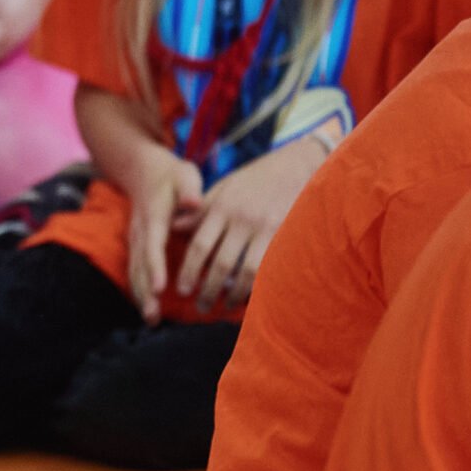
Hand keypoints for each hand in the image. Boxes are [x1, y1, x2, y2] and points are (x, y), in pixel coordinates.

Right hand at [122, 152, 205, 325]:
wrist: (143, 171)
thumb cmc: (172, 176)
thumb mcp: (184, 175)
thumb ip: (189, 189)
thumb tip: (194, 203)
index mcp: (154, 216)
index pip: (153, 245)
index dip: (156, 267)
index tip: (161, 288)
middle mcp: (140, 231)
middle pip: (140, 265)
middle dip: (146, 292)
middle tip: (153, 316)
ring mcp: (135, 240)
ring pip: (134, 271)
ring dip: (141, 297)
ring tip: (151, 320)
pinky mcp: (136, 247)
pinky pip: (135, 271)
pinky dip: (140, 292)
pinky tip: (148, 310)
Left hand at [170, 132, 325, 314]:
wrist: (297, 164)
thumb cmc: (255, 178)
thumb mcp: (223, 188)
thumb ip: (200, 210)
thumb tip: (173, 227)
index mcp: (222, 206)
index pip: (200, 245)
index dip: (189, 270)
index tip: (182, 290)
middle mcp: (242, 219)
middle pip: (220, 263)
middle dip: (208, 289)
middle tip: (202, 306)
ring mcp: (266, 228)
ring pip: (245, 271)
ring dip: (234, 293)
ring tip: (226, 306)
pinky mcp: (287, 235)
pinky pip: (270, 268)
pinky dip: (260, 286)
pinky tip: (253, 297)